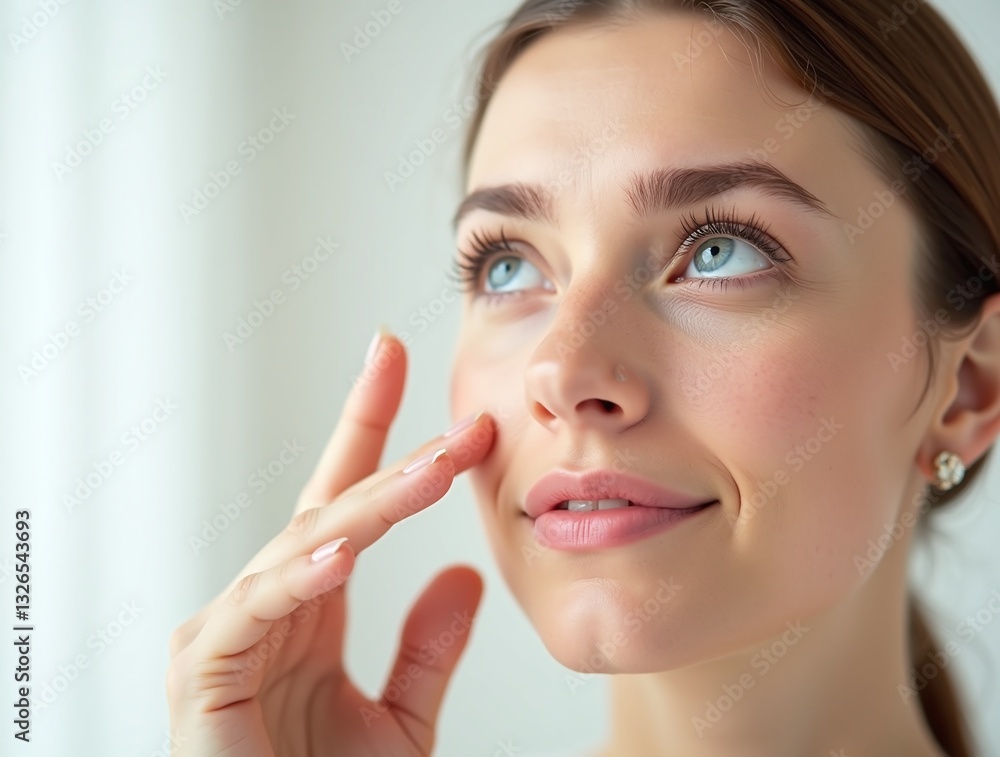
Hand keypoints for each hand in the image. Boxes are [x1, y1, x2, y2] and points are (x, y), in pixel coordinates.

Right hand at [166, 331, 495, 755]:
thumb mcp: (401, 721)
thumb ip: (427, 650)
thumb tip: (462, 574)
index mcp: (309, 605)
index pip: (344, 498)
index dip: (367, 425)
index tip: (393, 359)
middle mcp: (266, 604)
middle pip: (330, 505)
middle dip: (390, 449)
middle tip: (459, 418)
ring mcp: (230, 630)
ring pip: (306, 544)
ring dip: (376, 504)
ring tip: (437, 469)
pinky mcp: (203, 670)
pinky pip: (255, 608)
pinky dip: (301, 578)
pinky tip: (346, 551)